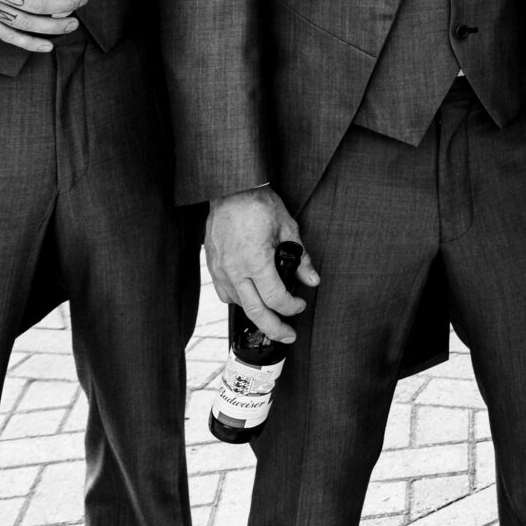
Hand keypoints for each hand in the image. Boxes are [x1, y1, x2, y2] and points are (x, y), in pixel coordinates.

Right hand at [206, 187, 320, 344]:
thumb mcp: (288, 227)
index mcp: (255, 261)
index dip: (291, 307)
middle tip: (288, 336)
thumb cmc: (259, 204)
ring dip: (256, 314)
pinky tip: (251, 298)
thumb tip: (312, 280)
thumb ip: (301, 257)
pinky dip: (239, 301)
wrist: (230, 189)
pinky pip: (225, 293)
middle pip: (255, 312)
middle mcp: (235, 270)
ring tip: (272, 317)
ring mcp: (220, 270)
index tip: (300, 304)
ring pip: (238, 305)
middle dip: (274, 329)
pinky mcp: (212, 266)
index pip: (275, 299)